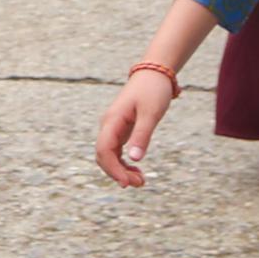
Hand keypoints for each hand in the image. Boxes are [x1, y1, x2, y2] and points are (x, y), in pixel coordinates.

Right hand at [95, 65, 177, 185]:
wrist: (154, 74)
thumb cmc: (152, 91)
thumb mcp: (150, 114)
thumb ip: (142, 136)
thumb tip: (135, 159)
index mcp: (112, 121)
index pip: (104, 150)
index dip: (112, 169)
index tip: (126, 183)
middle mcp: (109, 126)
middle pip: (104, 156)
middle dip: (118, 173)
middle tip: (140, 183)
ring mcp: (114, 128)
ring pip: (110, 156)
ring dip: (121, 170)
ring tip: (140, 180)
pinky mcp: (121, 130)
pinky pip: (117, 152)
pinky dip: (125, 163)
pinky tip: (136, 169)